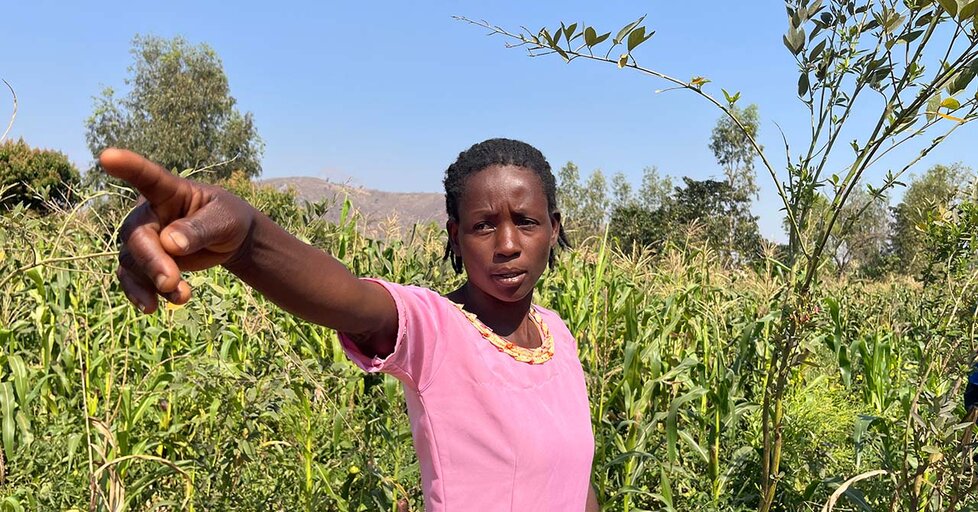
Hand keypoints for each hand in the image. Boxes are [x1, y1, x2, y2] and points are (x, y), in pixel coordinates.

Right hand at [101, 148, 255, 312]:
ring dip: (151, 283)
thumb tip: (170, 243)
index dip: (128, 166)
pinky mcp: (144, 262)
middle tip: (172, 282)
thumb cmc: (228, 219)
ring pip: (133, 262)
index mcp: (169, 192)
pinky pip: (133, 279)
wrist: (230, 240)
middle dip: (152, 261)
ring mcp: (144, 238)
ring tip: (182, 298)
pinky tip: (152, 308)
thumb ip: (199, 229)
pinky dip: (140, 294)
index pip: (147, 177)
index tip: (107, 156)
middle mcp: (149, 213)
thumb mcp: (225, 220)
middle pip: (137, 236)